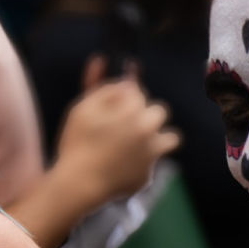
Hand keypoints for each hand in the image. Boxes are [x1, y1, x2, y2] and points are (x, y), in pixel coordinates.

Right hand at [50, 58, 180, 204]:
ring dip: (158, 137)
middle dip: (145, 114)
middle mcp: (149, 129)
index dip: (125, 98)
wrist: (78, 184)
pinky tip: (123, 166)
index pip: (138, 92)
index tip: (113, 108)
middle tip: (124, 124)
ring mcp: (152, 155)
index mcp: (134, 109)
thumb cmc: (77, 141)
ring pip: (171, 138)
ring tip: (136, 144)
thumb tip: (111, 63)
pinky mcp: (149, 176)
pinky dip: (144, 163)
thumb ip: (100, 84)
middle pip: (159, 111)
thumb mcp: (83, 107)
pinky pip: (154, 163)